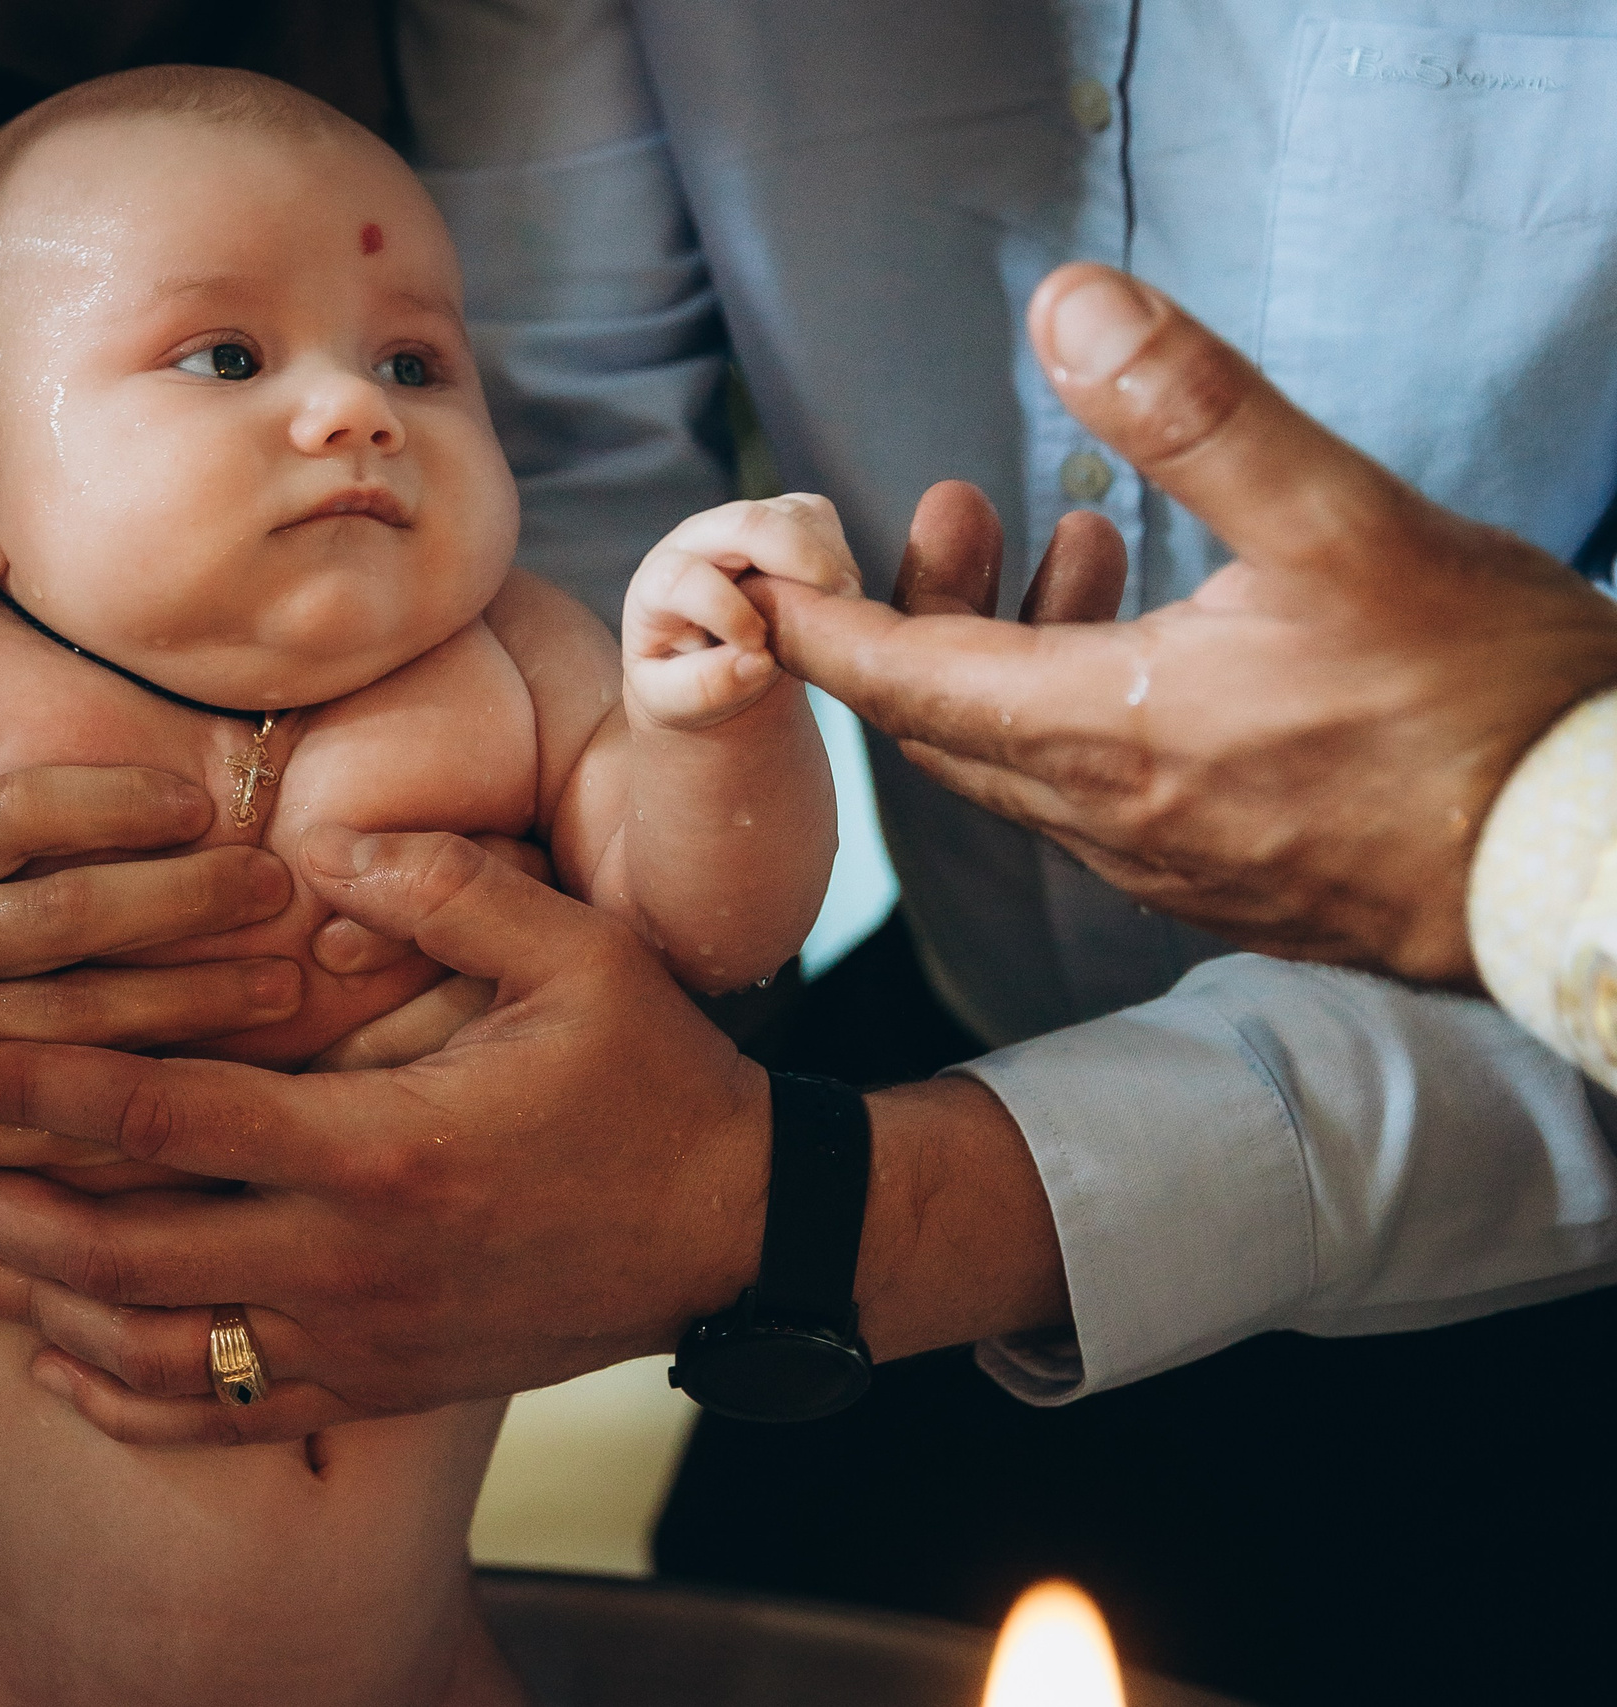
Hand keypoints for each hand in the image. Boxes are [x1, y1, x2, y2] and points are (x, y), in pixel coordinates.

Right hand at [0, 768, 300, 1218]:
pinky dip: (134, 1128)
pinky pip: (42, 1142)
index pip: (6, 815)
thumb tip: (84, 807)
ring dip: (186, 1007)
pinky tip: (221, 1112)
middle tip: (280, 888)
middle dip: (181, 903)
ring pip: (69, 1026)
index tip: (198, 802)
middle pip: (57, 916)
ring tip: (282, 987)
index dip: (106, 805)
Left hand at [0, 827, 775, 1444]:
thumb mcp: (575, 955)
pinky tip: (62, 1366)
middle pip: (121, 1257)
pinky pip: (231, 1415)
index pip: (164, 1116)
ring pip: (156, 1353)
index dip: (34, 1087)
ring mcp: (364, 1341)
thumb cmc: (655, 1081)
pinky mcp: (386, 1386)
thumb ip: (442, 886)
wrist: (741, 1232)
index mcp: (380, 1146)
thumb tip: (312, 838)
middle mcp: (352, 1261)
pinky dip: (130, 1397)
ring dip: (33, 1312)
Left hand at [622, 496, 861, 729]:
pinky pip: (817, 516)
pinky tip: (835, 597)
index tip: (757, 649)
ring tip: (836, 613)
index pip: (684, 577)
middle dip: (797, 558)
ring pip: (791, 514)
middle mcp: (694, 542)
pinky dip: (838, 554)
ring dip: (825, 561)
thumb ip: (703, 688)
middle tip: (835, 603)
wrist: (705, 665)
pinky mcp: (777, 519)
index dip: (726, 612)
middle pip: (744, 522)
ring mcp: (738, 525)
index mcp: (656, 586)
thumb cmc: (681, 682)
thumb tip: (755, 661)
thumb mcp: (673, 701)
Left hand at [756, 264, 1616, 984]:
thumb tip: (1067, 310)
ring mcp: (1162, 863)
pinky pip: (1098, 797)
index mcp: (1103, 734)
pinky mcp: (1222, 883)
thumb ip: (1197, 414)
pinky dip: (1081, 710)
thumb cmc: (1485, 702)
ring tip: (1073, 540)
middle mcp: (1107, 818)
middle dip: (919, 615)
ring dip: (1013, 654)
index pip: (900, 681)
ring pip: (1025, 760)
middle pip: (947, 722)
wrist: (1589, 862)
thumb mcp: (1344, 523)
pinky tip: (1148, 643)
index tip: (746, 581)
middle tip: (951, 508)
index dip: (814, 626)